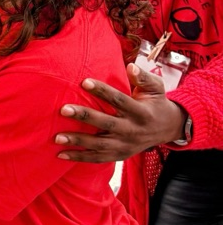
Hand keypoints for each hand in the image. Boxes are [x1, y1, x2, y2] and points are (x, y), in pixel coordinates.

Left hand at [54, 63, 186, 161]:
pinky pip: (97, 158)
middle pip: (106, 124)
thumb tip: (130, 66)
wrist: (169, 129)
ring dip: (78, 141)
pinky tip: (61, 154)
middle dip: (85, 117)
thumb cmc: (156, 103)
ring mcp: (126, 145)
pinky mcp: (120, 156)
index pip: (119, 100)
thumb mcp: (156, 88)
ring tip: (57, 137)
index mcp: (141, 112)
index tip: (84, 82)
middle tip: (63, 109)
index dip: (102, 91)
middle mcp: (133, 130)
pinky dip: (79, 157)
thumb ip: (143, 77)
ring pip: (99, 145)